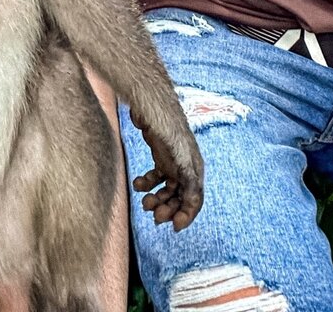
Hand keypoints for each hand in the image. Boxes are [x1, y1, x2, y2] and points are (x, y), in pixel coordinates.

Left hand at [131, 114, 203, 231]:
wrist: (153, 105)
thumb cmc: (169, 128)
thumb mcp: (181, 156)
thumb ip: (189, 180)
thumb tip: (193, 203)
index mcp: (195, 168)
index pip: (195, 199)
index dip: (187, 215)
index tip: (174, 227)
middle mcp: (186, 167)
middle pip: (180, 197)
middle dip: (168, 209)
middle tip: (154, 216)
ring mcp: (173, 163)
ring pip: (167, 190)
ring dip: (157, 200)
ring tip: (144, 202)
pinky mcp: (161, 157)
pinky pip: (156, 178)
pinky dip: (147, 185)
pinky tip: (138, 184)